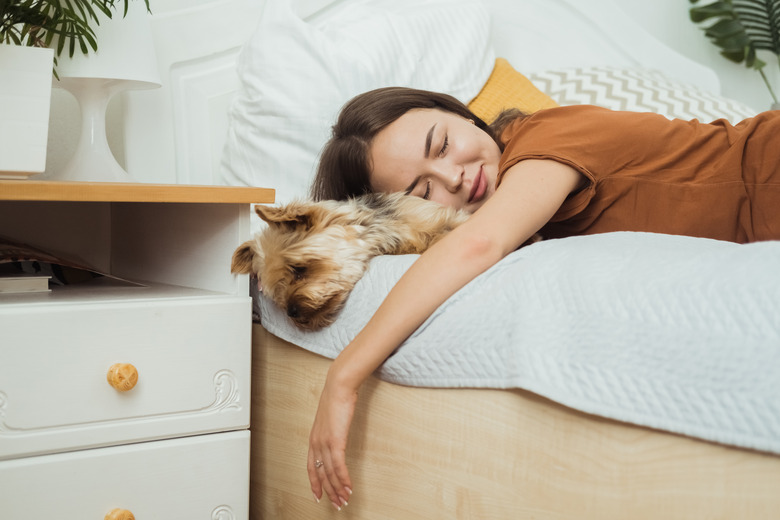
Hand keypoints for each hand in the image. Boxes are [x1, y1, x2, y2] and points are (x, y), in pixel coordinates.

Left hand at [308, 370, 357, 510]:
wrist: (339, 387)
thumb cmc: (336, 398)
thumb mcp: (330, 418)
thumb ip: (331, 429)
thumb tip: (336, 435)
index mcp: (313, 438)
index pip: (310, 467)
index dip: (314, 483)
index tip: (318, 496)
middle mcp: (316, 443)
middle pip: (321, 474)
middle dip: (329, 491)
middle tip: (336, 504)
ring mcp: (325, 443)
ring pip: (330, 473)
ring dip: (338, 488)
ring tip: (345, 499)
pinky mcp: (336, 441)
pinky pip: (339, 466)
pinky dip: (344, 478)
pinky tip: (348, 487)